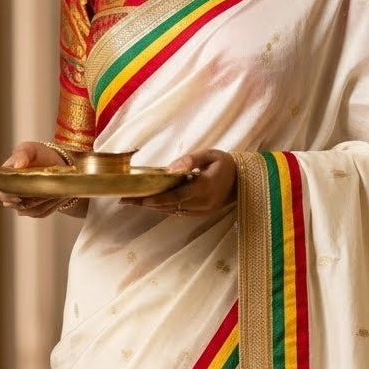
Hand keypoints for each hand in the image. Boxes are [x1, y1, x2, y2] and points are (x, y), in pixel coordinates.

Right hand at [0, 140, 72, 218]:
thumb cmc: (41, 155)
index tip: (19, 196)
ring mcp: (24, 202)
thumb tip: (18, 165)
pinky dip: (51, 205)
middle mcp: (13, 192)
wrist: (59, 164)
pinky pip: (41, 213)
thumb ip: (22, 154)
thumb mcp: (31, 149)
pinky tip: (57, 196)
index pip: (1, 192)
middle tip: (42, 194)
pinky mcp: (36, 209)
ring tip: (54, 190)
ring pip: (29, 211)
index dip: (8, 196)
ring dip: (43, 202)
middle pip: (14, 205)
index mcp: (6, 178)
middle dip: (29, 202)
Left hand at [120, 148, 236, 217]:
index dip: (156, 198)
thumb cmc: (225, 163)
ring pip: (173, 211)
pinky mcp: (201, 214)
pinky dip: (164, 208)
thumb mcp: (210, 155)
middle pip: (170, 205)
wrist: (243, 181)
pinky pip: (179, 212)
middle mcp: (203, 203)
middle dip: (146, 203)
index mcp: (205, 187)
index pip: (176, 195)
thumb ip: (191, 160)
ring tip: (132, 202)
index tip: (139, 198)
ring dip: (153, 207)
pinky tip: (151, 203)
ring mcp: (203, 211)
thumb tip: (170, 168)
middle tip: (124, 200)